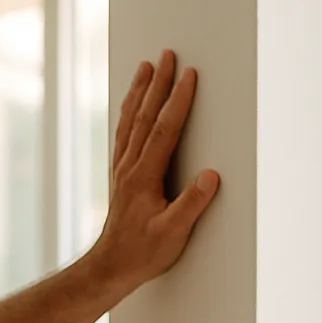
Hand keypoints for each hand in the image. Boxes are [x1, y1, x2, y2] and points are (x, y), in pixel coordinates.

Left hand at [88, 49, 220, 290]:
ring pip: (130, 122)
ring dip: (139, 92)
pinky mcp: (121, 177)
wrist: (110, 267)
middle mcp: (129, 168)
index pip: (164, 130)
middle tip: (166, 54)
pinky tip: (133, 105)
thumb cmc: (142, 253)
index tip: (189, 75)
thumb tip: (211, 175)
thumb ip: (191, 204)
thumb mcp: (172, 234)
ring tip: (145, 67)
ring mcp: (122, 170)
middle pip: (145, 117)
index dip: (177, 101)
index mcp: (143, 177)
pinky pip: (124, 135)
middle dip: (157, 84)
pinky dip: (129, 114)